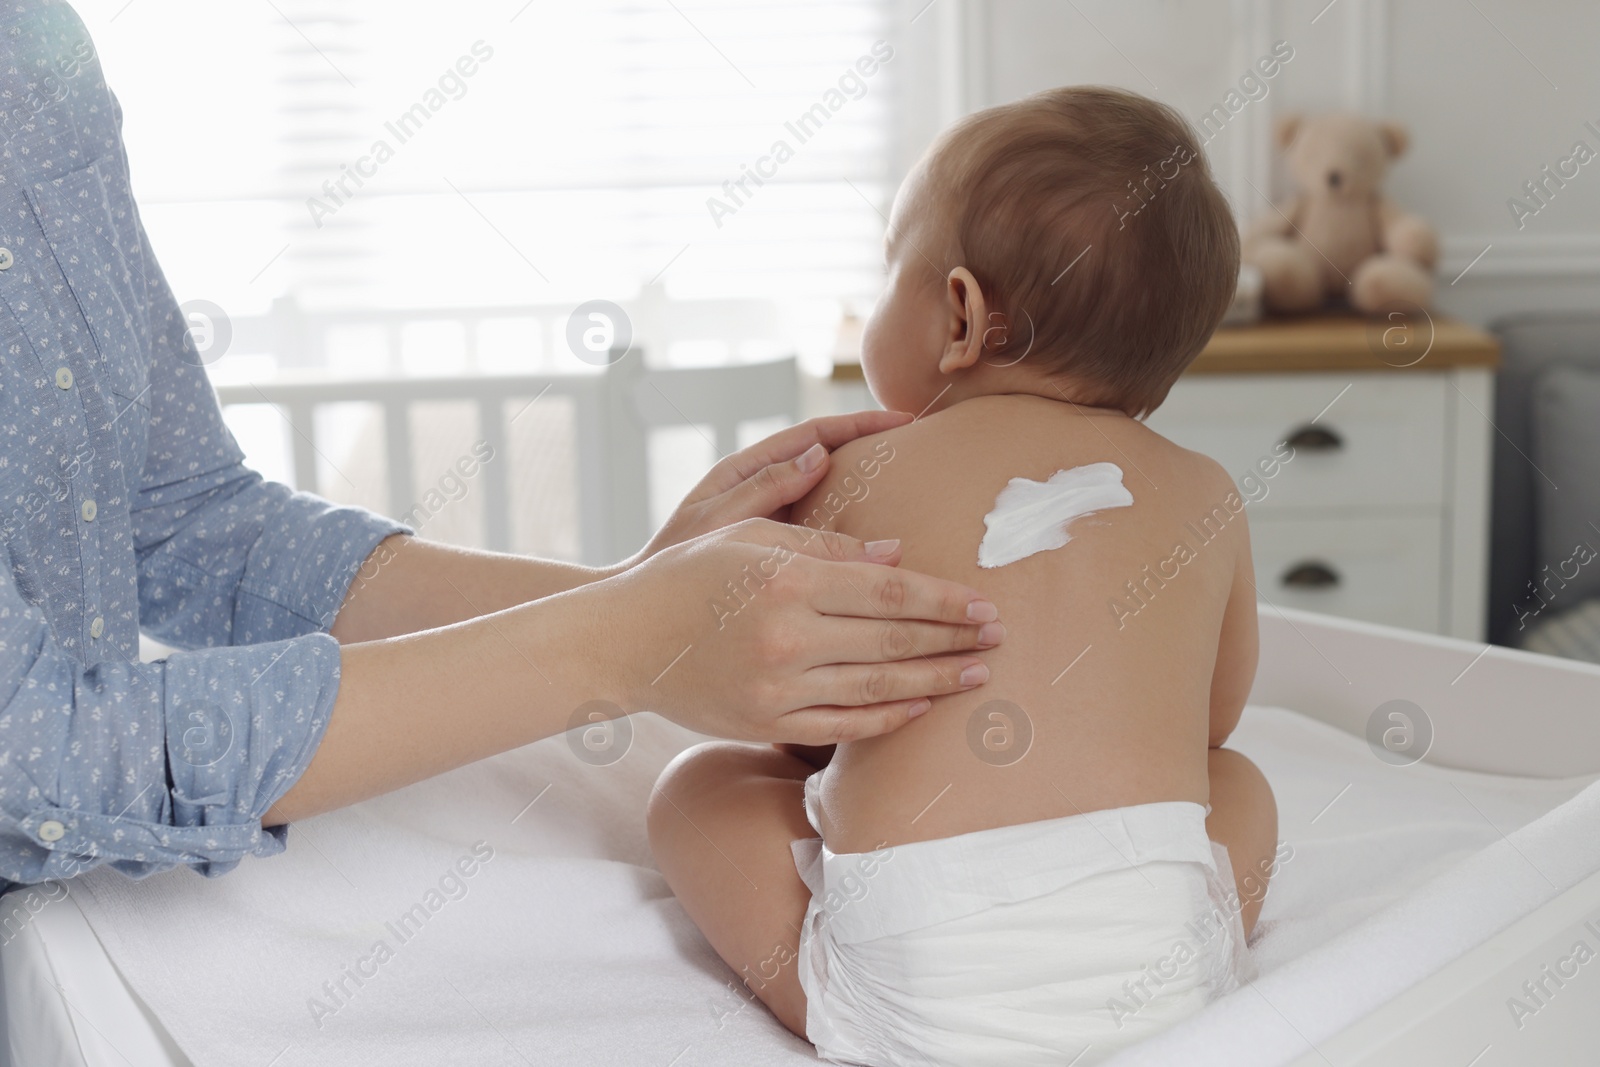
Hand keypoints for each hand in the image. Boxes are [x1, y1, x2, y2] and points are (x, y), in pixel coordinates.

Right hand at [591, 518, 1002, 745]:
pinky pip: (841, 728)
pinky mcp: (766, 724)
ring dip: (935, 682)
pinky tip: (921, 709)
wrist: (623, 640)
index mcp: (789, 581)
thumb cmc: (688, 574)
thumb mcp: (748, 537)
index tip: (983, 603)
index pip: (890, 591)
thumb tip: (897, 556)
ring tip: (976, 673)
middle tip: (999, 635)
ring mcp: (778, 689)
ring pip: (878, 690)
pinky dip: (887, 721)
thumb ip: (826, 547)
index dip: (945, 599)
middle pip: (894, 641)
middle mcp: (788, 638)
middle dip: (953, 639)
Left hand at [627, 410, 913, 564]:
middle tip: (925, 452)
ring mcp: (776, 521)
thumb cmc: (673, 564)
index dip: (861, 425)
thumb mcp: (716, 522)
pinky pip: (828, 535)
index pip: (815, 434)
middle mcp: (766, 490)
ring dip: (873, 495)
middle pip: (831, 460)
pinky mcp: (782, 552)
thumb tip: (819, 455)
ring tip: (920, 497)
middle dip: (876, 452)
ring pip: (834, 497)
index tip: (903, 421)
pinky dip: (858, 537)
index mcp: (747, 471)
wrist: (650, 614)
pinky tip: (891, 553)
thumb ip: (763, 489)